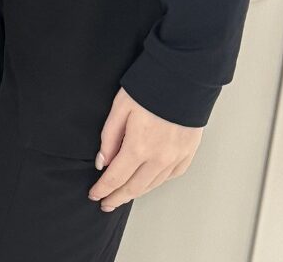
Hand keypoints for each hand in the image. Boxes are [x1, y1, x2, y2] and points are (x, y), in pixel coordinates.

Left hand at [89, 87, 202, 211]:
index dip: (103, 189)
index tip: (94, 195)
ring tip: (123, 196)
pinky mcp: (188, 155)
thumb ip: (109, 137)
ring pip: (152, 184)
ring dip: (136, 192)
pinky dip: (155, 182)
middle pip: (134, 187)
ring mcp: (176, 158)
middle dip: (117, 197)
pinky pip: (169, 176)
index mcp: (139, 147)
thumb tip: (102, 162)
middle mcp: (159, 158)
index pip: (116, 177)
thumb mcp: (120, 108)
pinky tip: (147, 183)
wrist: (182, 79)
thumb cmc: (148, 88)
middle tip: (106, 203)